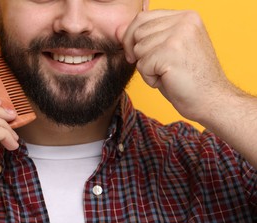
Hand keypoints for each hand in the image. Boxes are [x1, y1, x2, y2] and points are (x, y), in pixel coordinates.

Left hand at [117, 10, 231, 121]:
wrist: (211, 100)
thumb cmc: (189, 79)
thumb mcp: (168, 51)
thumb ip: (148, 37)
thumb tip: (117, 31)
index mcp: (186, 16)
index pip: (142, 18)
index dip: (132, 38)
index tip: (137, 55)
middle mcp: (184, 20)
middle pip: (137, 33)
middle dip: (139, 54)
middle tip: (158, 68)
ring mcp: (179, 34)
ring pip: (138, 49)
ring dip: (146, 68)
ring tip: (167, 74)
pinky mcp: (171, 52)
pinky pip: (142, 65)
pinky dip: (150, 79)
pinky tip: (168, 80)